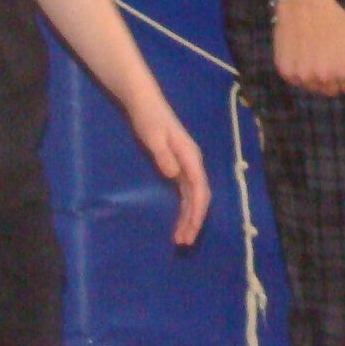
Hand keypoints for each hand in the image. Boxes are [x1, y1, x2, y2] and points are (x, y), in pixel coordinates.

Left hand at [128, 96, 211, 245]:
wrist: (145, 103)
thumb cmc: (149, 119)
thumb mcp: (153, 137)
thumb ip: (163, 156)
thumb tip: (174, 175)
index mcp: (190, 157)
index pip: (199, 189)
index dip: (197, 212)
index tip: (191, 231)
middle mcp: (192, 162)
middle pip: (199, 196)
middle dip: (194, 220)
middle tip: (184, 242)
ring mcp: (186, 164)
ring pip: (193, 196)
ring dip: (189, 217)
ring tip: (180, 238)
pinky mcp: (178, 165)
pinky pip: (186, 192)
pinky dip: (184, 208)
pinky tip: (180, 220)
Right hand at [273, 0, 344, 97]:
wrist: (303, 4)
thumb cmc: (335, 20)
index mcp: (344, 72)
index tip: (342, 57)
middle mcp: (323, 79)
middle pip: (331, 91)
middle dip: (332, 77)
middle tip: (328, 55)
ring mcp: (303, 77)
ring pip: (313, 88)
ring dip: (314, 76)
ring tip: (313, 52)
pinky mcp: (285, 73)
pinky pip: (296, 81)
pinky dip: (298, 71)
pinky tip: (300, 52)